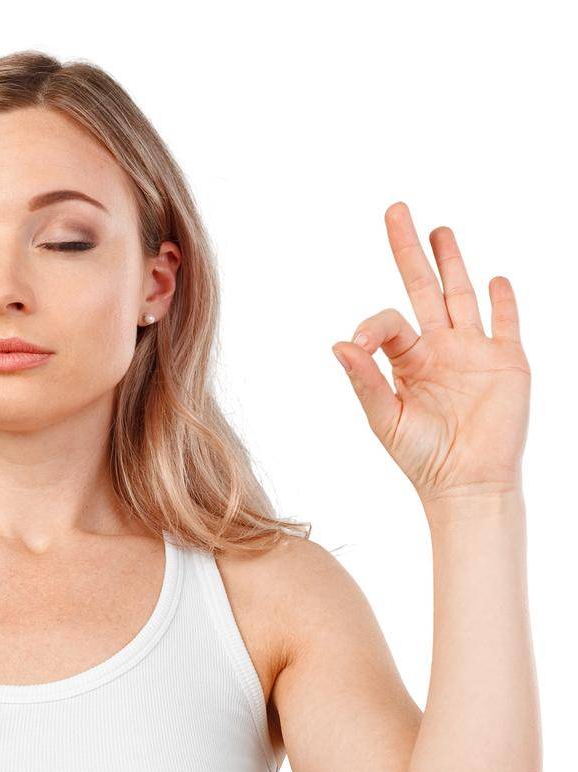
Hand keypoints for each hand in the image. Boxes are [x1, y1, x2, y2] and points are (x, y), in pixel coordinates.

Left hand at [332, 201, 529, 507]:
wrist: (468, 484)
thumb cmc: (423, 459)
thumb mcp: (386, 420)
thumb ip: (365, 382)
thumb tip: (339, 343)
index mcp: (408, 362)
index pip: (389, 321)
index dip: (372, 325)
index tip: (360, 345)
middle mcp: (439, 349)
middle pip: (423, 288)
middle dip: (410, 251)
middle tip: (396, 211)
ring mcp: (474, 352)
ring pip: (461, 295)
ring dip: (451, 262)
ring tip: (439, 231)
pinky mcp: (508, 361)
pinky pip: (505, 322)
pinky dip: (503, 300)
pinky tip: (495, 279)